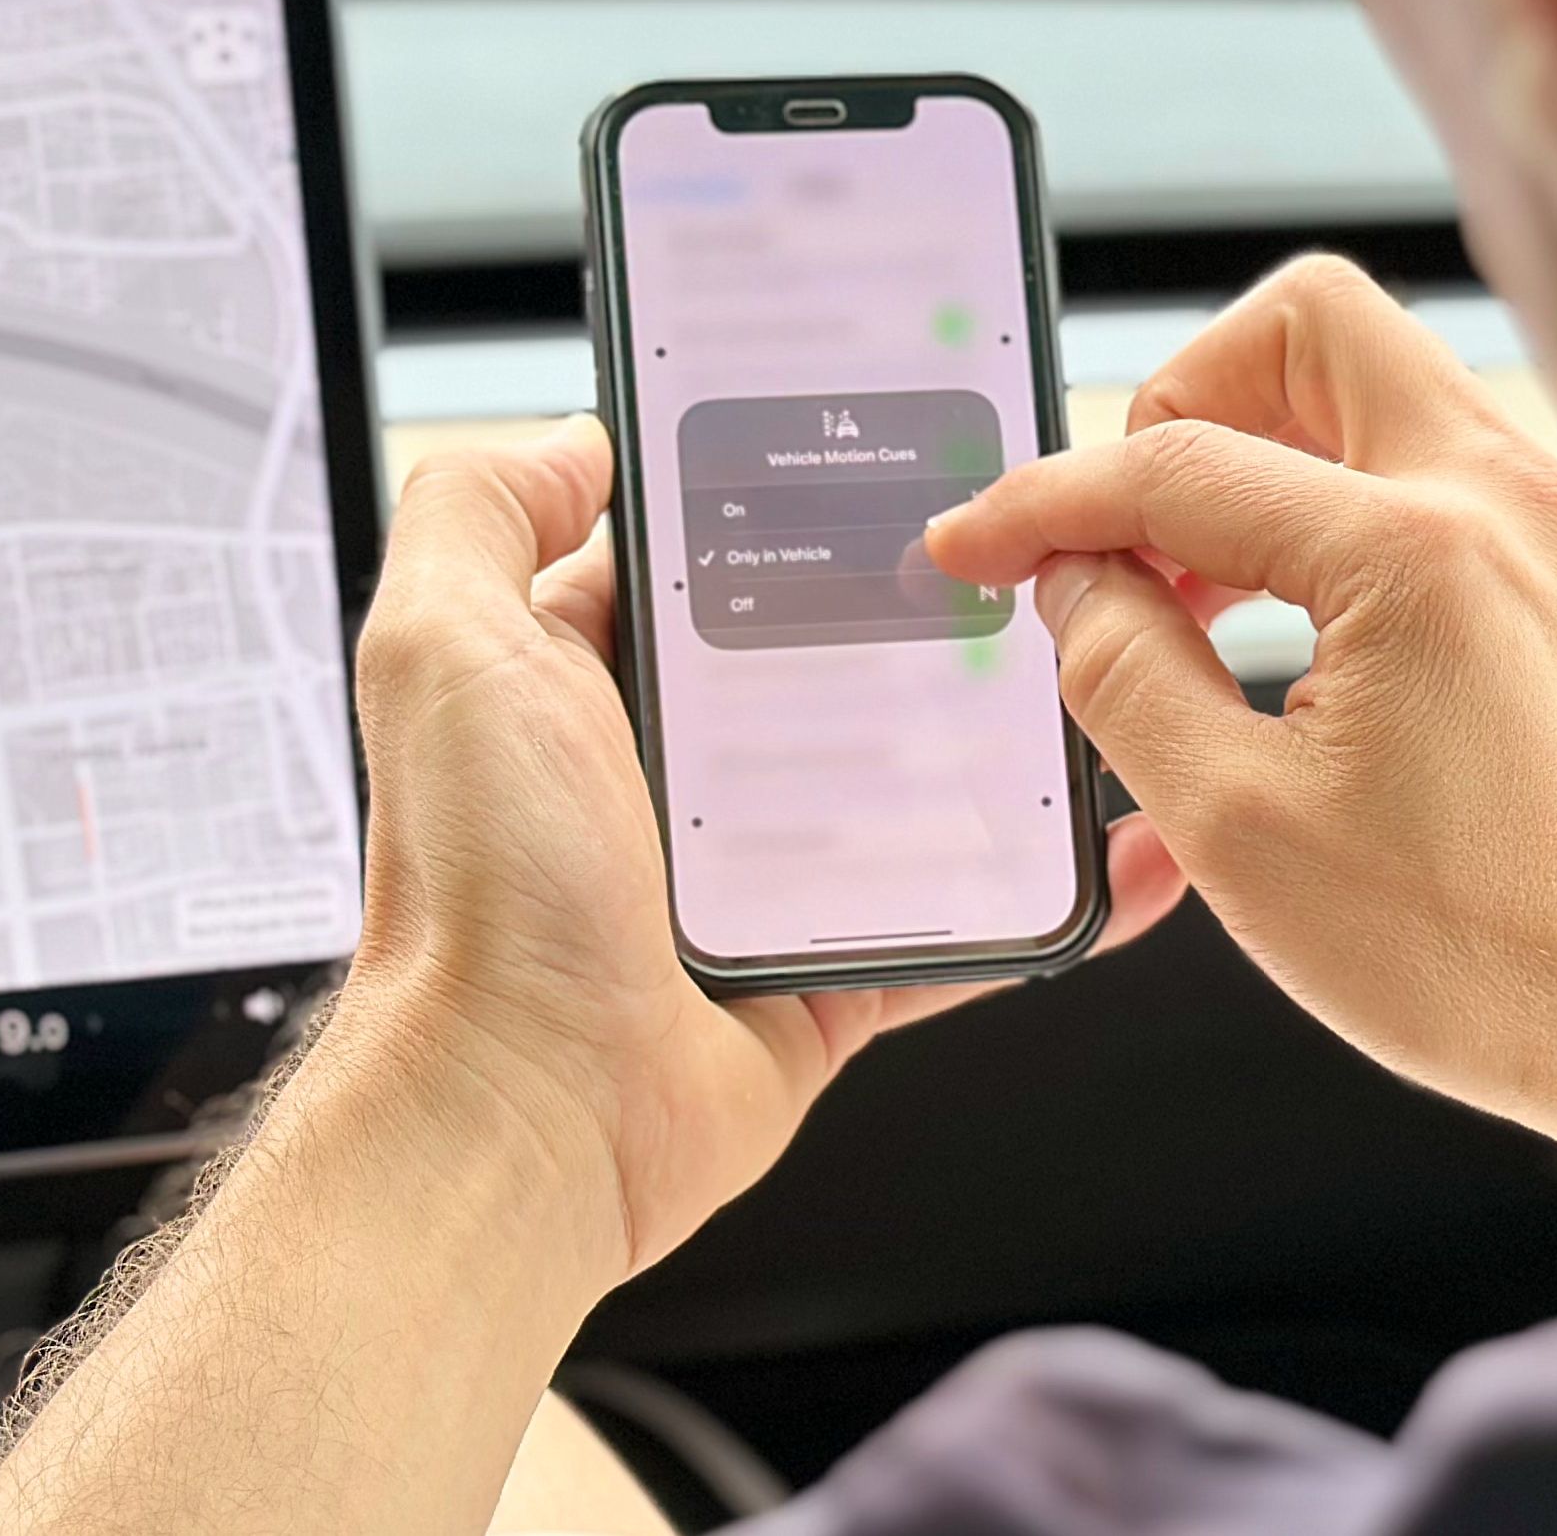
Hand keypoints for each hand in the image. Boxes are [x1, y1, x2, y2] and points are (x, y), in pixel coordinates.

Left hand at [338, 418, 1182, 1281]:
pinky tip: (1114, 848)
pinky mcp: (825, 977)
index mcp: (585, 682)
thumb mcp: (442, 647)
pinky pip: (960, 924)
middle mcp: (671, 775)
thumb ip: (479, 514)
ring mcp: (756, 879)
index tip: (892, 445)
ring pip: (916, 781)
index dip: (788, 494)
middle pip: (832, 656)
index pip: (705, 554)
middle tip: (1037, 553)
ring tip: (1100, 672)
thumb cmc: (477, 897)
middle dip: (931, 609)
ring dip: (1005, 741)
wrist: (523, 1118)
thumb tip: (573, 438)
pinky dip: (1044, 893)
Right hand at [927, 260, 1556, 1262]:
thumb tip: (1071, 584)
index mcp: (1413, 549)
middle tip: (1123, 532)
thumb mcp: (1239, 828)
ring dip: (1257, 449)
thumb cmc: (1483, 953)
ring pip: (1372, 381)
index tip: (971, 544)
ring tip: (1184, 594)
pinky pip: (1425, 459)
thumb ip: (1125, 673)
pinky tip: (1277, 620)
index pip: (1177, 464)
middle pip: (1304, 325)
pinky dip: (1331, 497)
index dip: (1047, 504)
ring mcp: (1550, 520)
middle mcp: (1500, 494)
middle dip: (1183, 400)